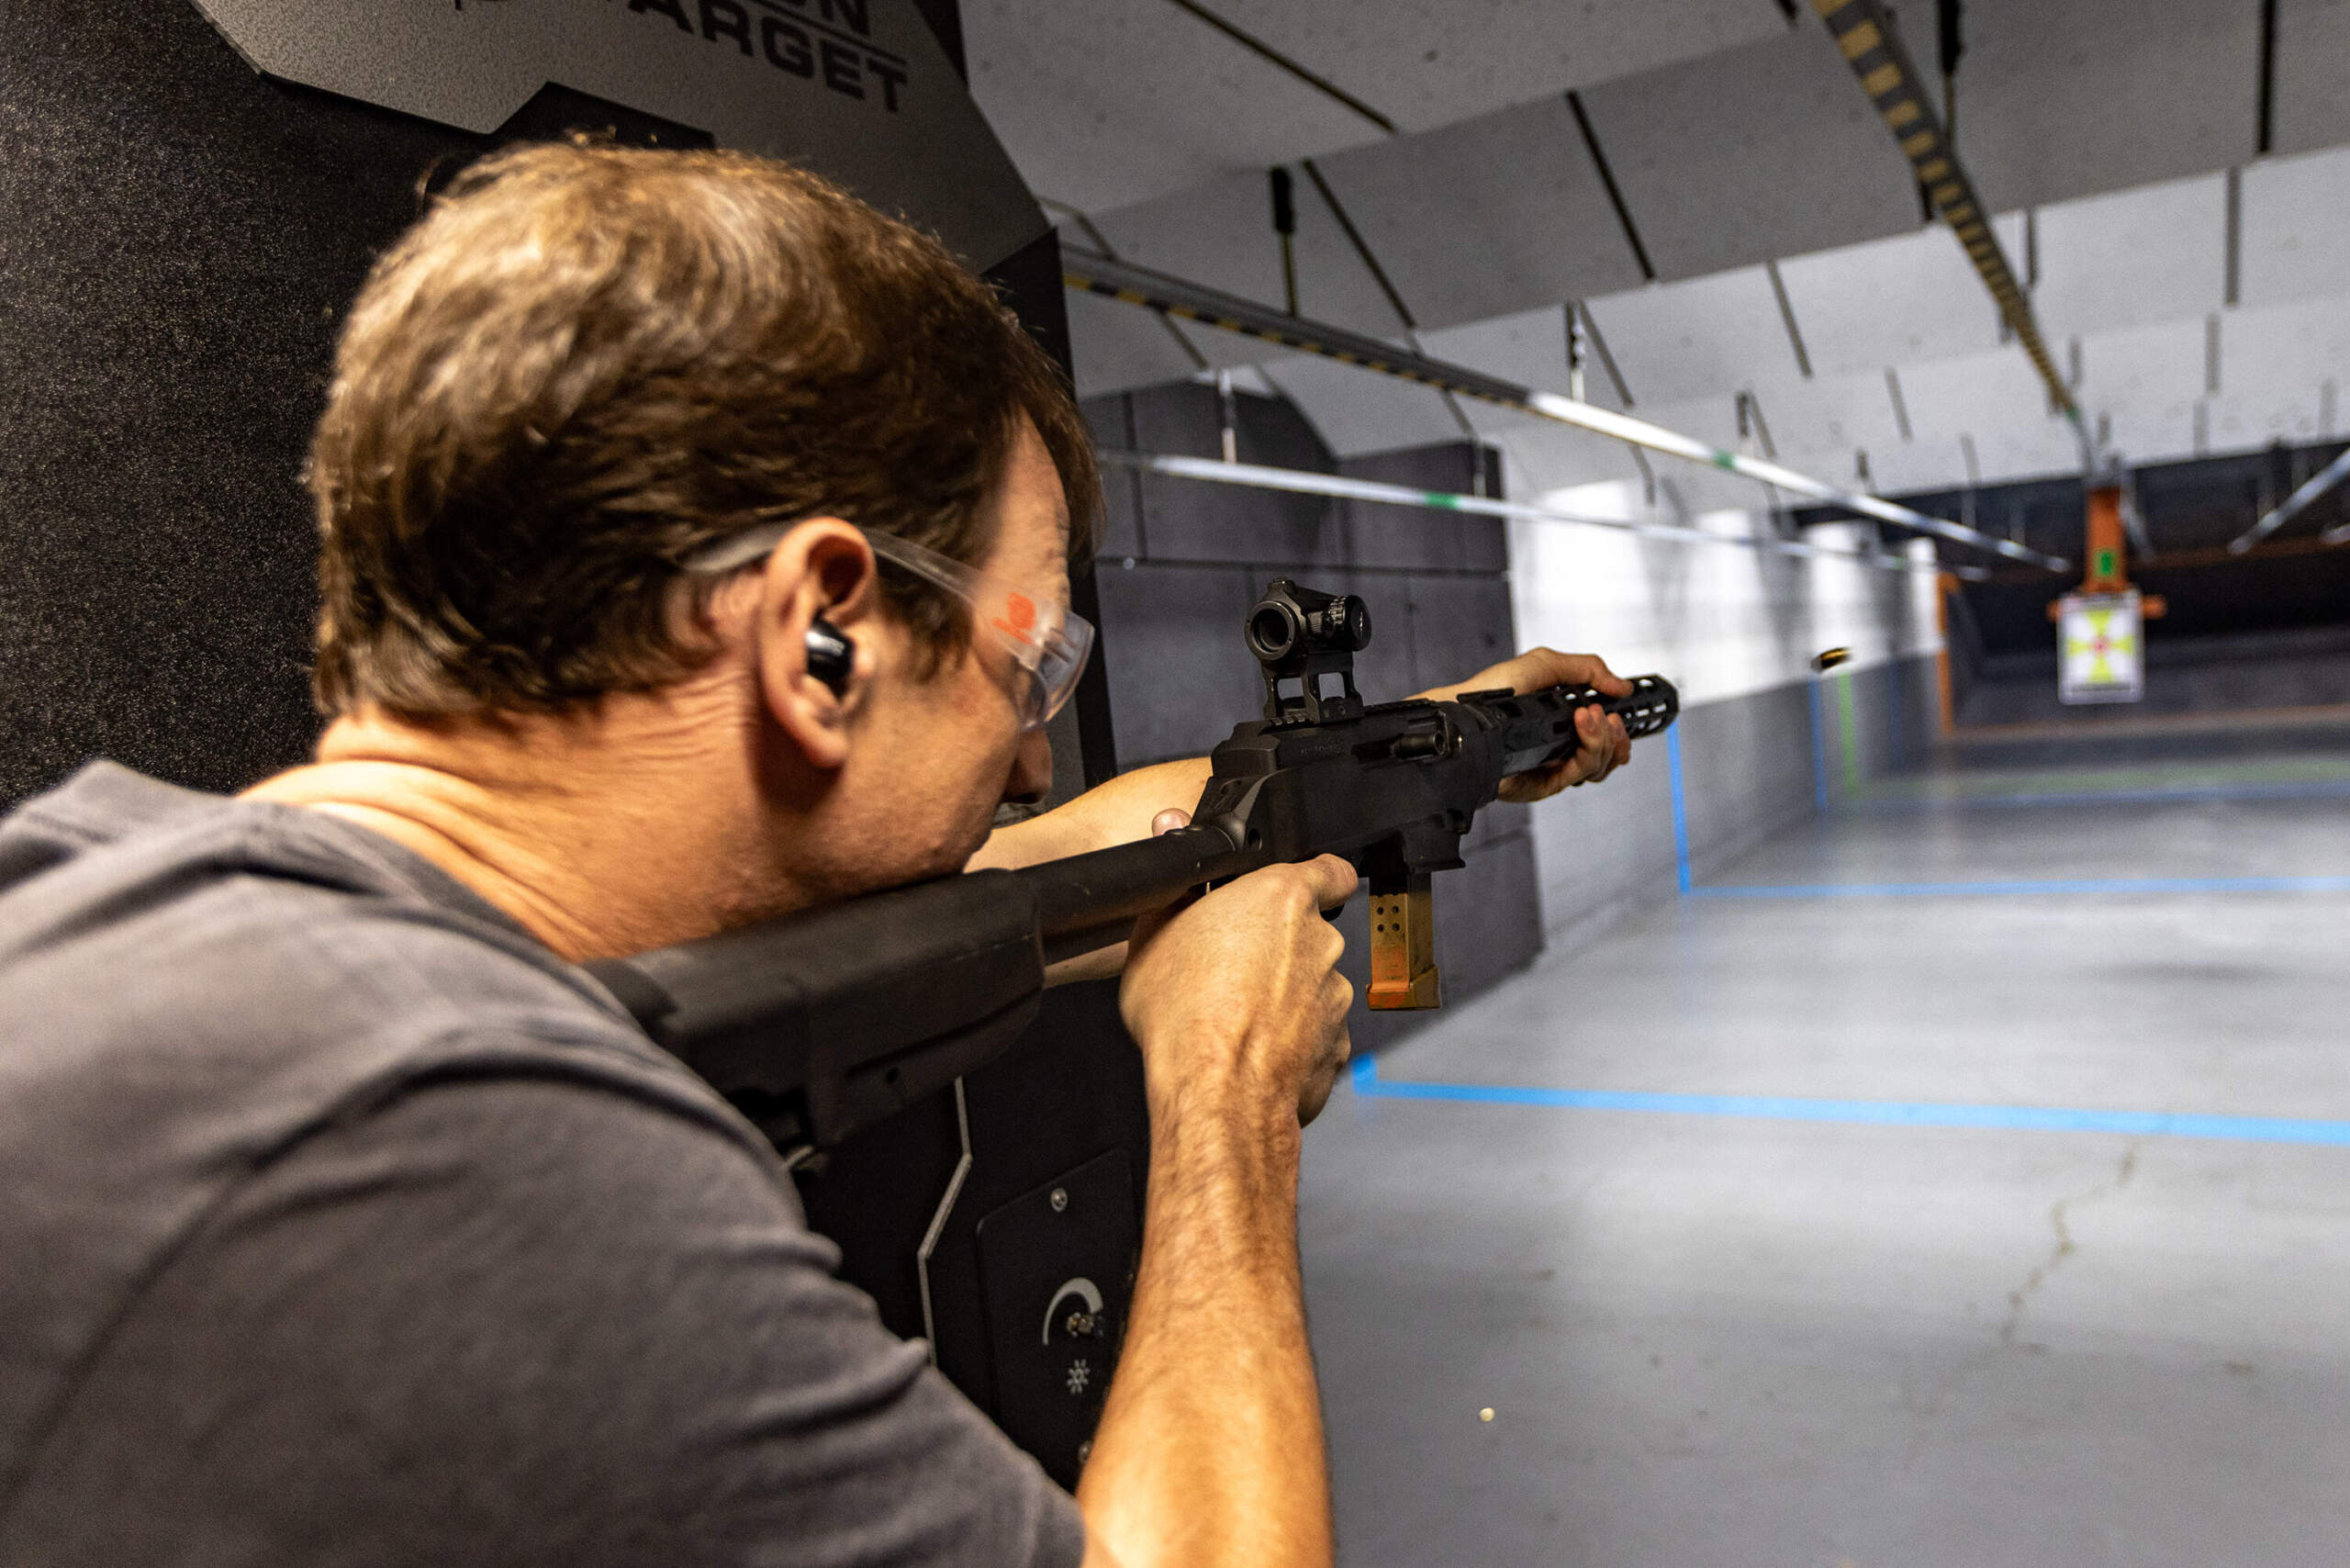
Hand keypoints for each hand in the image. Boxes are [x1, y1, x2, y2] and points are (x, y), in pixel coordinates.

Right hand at [1118, 854, 1358, 1129]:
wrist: (1214, 1090)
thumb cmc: (1184, 1013)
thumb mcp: (1153, 931)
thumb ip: (1175, 880)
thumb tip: (1170, 829)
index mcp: (1282, 898)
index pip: (1329, 869)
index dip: (1321, 876)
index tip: (1308, 887)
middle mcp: (1320, 942)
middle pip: (1309, 934)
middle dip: (1280, 949)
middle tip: (1233, 968)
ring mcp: (1334, 995)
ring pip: (1312, 986)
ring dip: (1285, 997)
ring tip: (1236, 1016)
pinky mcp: (1337, 1044)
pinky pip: (1316, 1034)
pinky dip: (1293, 1041)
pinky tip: (1253, 1049)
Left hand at [1416, 648, 1632, 802]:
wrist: (1467, 712)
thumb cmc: (1497, 689)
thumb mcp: (1546, 665)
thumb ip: (1588, 670)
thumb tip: (1623, 686)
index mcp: (1567, 724)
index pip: (1608, 737)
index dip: (1621, 730)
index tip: (1622, 712)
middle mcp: (1564, 748)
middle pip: (1611, 756)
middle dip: (1618, 736)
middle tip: (1607, 715)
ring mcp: (1555, 767)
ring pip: (1599, 767)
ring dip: (1604, 740)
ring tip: (1590, 715)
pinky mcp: (1545, 783)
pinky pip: (1579, 774)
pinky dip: (1588, 749)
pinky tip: (1581, 726)